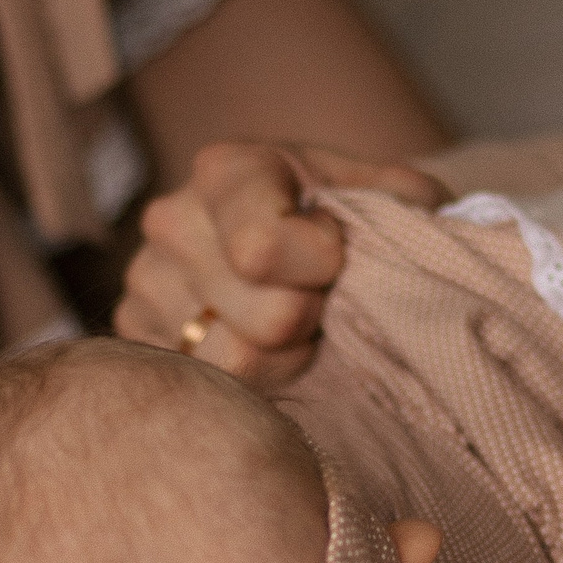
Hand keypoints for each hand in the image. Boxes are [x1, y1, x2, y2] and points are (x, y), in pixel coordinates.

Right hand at [115, 142, 447, 387]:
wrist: (293, 247)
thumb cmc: (346, 222)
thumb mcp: (386, 194)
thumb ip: (409, 200)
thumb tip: (422, 222)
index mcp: (228, 170)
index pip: (263, 247)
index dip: (323, 265)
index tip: (337, 254)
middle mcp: (171, 221)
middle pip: (267, 319)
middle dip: (314, 318)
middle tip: (321, 299)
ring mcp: (146, 284)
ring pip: (241, 365)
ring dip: (289, 358)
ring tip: (295, 325)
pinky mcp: (140, 339)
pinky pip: (217, 391)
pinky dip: (258, 382)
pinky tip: (264, 348)